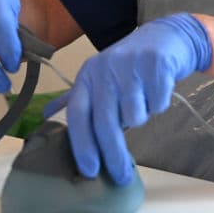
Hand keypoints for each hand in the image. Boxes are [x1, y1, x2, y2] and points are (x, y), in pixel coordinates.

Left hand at [50, 13, 211, 185]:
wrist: (165, 36)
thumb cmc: (129, 65)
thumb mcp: (100, 77)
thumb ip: (78, 99)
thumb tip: (48, 118)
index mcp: (87, 75)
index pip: (77, 114)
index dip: (81, 144)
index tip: (89, 171)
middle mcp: (104, 68)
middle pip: (105, 121)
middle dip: (112, 153)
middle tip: (121, 176)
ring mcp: (130, 65)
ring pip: (135, 115)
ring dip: (141, 116)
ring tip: (143, 101)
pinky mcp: (156, 64)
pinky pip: (158, 104)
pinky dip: (159, 104)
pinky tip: (157, 89)